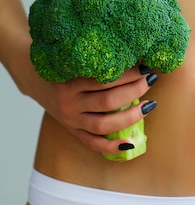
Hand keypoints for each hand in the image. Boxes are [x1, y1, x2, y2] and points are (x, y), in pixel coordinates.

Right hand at [42, 65, 157, 154]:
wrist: (34, 77)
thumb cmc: (62, 66)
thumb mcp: (75, 60)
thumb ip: (97, 62)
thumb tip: (135, 58)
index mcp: (70, 82)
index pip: (105, 79)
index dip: (129, 74)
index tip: (145, 66)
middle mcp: (70, 103)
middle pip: (108, 101)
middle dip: (134, 90)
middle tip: (150, 79)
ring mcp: (71, 120)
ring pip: (104, 124)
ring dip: (131, 116)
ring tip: (148, 105)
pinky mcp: (73, 131)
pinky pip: (93, 144)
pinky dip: (112, 146)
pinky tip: (131, 143)